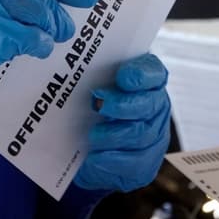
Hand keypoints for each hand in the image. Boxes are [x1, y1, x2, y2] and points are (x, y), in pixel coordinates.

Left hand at [74, 53, 170, 191]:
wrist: (93, 150)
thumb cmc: (95, 110)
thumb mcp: (94, 87)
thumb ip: (89, 74)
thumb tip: (63, 55)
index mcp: (148, 82)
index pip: (153, 72)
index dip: (141, 73)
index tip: (123, 77)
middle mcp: (156, 107)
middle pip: (148, 104)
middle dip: (124, 104)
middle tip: (99, 104)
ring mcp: (155, 136)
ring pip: (141, 135)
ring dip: (114, 134)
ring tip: (93, 134)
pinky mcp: (146, 163)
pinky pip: (134, 162)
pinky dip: (112, 159)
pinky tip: (94, 156)